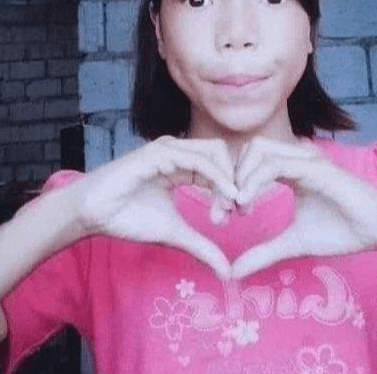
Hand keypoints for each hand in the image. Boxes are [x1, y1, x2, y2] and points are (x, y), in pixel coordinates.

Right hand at [71, 136, 237, 278]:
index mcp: (182, 164)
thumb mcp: (174, 233)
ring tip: (229, 209)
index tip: (239, 215)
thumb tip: (227, 273)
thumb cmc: (128, 218)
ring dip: (228, 181)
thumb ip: (202, 246)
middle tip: (239, 211)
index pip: (218, 167)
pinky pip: (197, 160)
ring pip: (214, 154)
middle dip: (235, 181)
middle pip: (222, 156)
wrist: (92, 215)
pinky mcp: (159, 153)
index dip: (233, 188)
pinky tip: (225, 197)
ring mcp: (168, 149)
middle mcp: (178, 152)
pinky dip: (216, 177)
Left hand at [232, 137, 376, 278]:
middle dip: (230, 177)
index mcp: (289, 170)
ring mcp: (306, 160)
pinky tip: (246, 203)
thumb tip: (232, 271)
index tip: (221, 217)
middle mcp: (296, 159)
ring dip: (240, 177)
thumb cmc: (342, 230)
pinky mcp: (316, 168)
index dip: (230, 185)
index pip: (250, 163)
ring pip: (258, 150)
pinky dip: (255, 180)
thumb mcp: (294, 243)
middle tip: (223, 211)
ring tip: (237, 208)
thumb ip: (264, 252)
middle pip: (249, 149)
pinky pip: (276, 165)